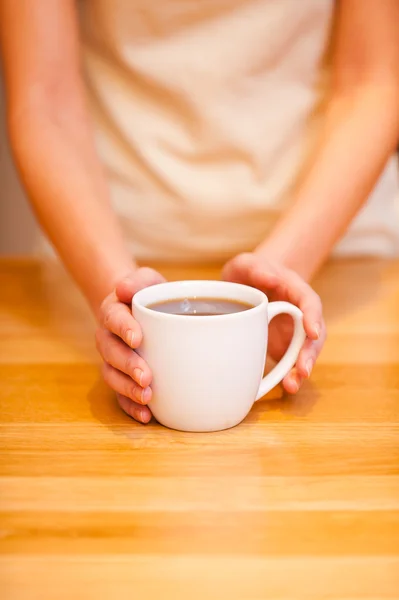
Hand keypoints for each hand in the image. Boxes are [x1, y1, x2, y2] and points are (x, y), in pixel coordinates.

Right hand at [95, 267, 164, 422]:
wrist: (140, 309)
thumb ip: (136, 282)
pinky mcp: (122, 377)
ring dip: (128, 389)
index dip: (124, 329)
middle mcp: (108, 338)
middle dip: (127, 366)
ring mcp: (112, 360)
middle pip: (111, 353)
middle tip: (146, 376)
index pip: (114, 319)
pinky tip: (147, 416)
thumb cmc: (147, 295)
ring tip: (147, 398)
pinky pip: (121, 395)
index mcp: (113, 312)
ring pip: (113, 376)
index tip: (137, 339)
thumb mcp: (146, 280)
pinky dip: (131, 406)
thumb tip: (124, 289)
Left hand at [222, 253, 325, 393]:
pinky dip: (288, 375)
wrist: (248, 285)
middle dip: (309, 352)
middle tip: (303, 369)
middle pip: (313, 333)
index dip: (312, 316)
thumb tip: (269, 277)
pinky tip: (284, 388)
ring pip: (304, 352)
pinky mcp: (284, 346)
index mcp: (294, 289)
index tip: (312, 331)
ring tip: (291, 385)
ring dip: (300, 370)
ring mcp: (293, 332)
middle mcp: (300, 313)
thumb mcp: (247, 263)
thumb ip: (255, 268)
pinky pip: (290, 362)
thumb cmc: (249, 272)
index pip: (310, 301)